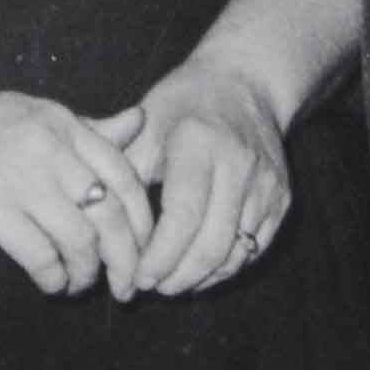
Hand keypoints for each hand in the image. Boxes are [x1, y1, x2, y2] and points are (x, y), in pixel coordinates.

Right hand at [0, 91, 153, 296]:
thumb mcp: (29, 116)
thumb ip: (85, 127)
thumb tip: (140, 121)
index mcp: (60, 120)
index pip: (124, 173)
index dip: (143, 220)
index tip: (144, 248)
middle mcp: (46, 144)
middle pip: (111, 213)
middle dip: (126, 260)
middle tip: (127, 287)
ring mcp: (17, 176)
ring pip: (81, 240)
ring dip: (87, 273)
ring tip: (79, 283)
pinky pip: (40, 256)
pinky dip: (53, 278)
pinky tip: (51, 283)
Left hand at [119, 54, 291, 295]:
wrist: (245, 83)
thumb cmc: (183, 105)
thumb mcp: (144, 123)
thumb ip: (116, 166)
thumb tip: (87, 210)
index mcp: (199, 143)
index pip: (183, 218)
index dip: (159, 257)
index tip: (136, 276)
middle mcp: (240, 165)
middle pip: (212, 245)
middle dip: (176, 277)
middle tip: (149, 287)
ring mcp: (266, 184)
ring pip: (236, 255)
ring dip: (200, 279)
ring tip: (170, 282)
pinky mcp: (282, 199)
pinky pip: (254, 249)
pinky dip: (225, 269)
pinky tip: (199, 269)